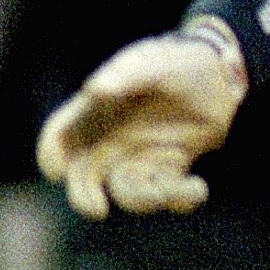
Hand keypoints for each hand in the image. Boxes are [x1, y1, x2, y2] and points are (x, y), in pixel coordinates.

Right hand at [36, 27, 247, 217]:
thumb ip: (125, 75)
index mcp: (96, 111)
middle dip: (84, 197)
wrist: (218, 72)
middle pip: (84, 177)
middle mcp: (112, 140)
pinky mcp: (170, 167)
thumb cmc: (175, 61)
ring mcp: (141, 156)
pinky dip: (182, 198)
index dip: (50, 153)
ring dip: (142, 200)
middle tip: (97, 208)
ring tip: (166, 193)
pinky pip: (168, 194)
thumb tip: (95, 89)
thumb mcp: (150, 63)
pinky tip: (198, 187)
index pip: (60, 135)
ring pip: (128, 192)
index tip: (56, 170)